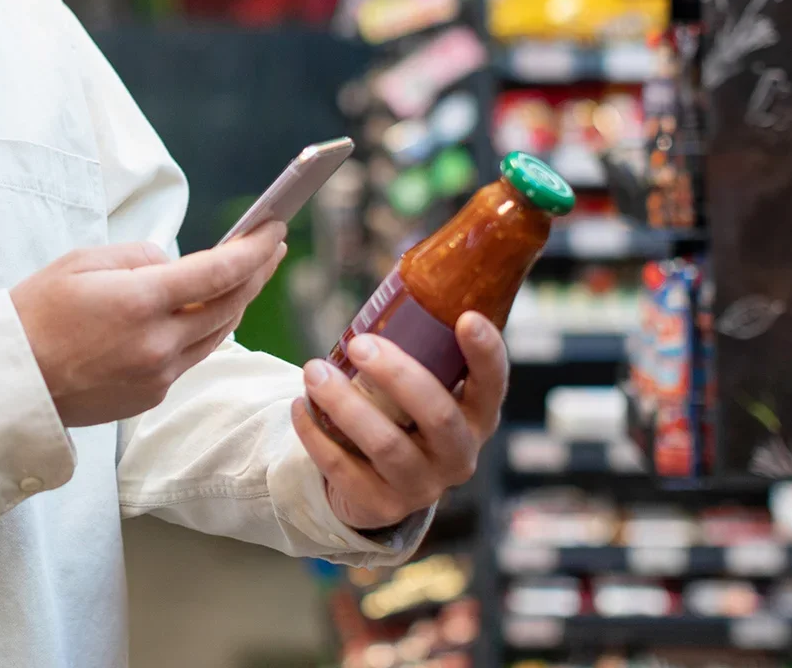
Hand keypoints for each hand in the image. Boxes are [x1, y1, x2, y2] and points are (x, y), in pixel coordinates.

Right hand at [11, 223, 286, 426]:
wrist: (5, 384)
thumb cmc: (34, 315)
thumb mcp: (83, 263)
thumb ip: (141, 258)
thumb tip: (177, 266)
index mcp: (140, 302)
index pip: (220, 272)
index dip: (255, 249)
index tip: (275, 229)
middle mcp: (158, 343)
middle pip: (231, 304)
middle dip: (257, 272)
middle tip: (271, 247)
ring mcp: (158, 374)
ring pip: (218, 333)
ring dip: (238, 302)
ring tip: (247, 275)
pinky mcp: (151, 395)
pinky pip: (192, 356)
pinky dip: (205, 330)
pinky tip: (205, 311)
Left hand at [291, 312, 507, 530]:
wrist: (381, 485)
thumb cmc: (403, 415)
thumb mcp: (423, 387)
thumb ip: (420, 351)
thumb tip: (396, 285)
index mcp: (477, 416)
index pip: (493, 384)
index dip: (485, 353)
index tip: (466, 317)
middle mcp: (459, 454)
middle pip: (437, 415)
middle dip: (397, 375)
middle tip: (358, 342)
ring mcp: (423, 486)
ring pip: (387, 445)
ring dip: (346, 405)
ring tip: (313, 371)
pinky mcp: (382, 506)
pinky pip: (345, 471)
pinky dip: (317, 436)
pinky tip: (298, 407)